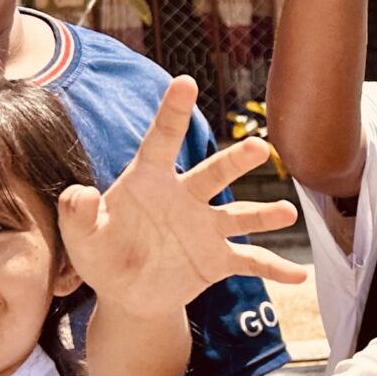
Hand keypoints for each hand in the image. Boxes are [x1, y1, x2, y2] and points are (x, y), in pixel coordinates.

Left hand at [60, 77, 305, 316]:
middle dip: (236, 160)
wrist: (128, 293)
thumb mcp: (82, 236)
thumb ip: (78, 214)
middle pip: (213, 173)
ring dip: (264, 215)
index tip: (185, 81)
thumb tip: (81, 193)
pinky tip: (298, 275)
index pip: (162, 140)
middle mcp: (185, 198)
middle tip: (258, 148)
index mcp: (150, 182)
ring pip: (240, 216)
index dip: (173, 112)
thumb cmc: (102, 255)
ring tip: (285, 212)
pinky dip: (275, 268)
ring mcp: (206, 228)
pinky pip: (251, 261)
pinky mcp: (218, 259)